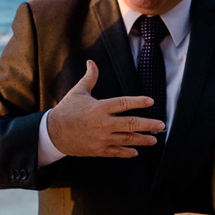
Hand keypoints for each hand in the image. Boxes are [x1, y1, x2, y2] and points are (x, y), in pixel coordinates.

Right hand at [47, 61, 164, 157]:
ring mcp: (101, 138)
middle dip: (148, 124)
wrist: (53, 133)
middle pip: (130, 124)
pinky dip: (126, 152)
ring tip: (154, 139)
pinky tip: (135, 151)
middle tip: (161, 125)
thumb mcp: (78, 92)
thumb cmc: (66, 110)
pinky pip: (116, 152)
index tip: (151, 101)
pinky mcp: (98, 149)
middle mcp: (102, 124)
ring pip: (126, 139)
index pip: (123, 103)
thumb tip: (91, 62)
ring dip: (142, 139)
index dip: (138, 102)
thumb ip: (89, 77)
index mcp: (99, 107)